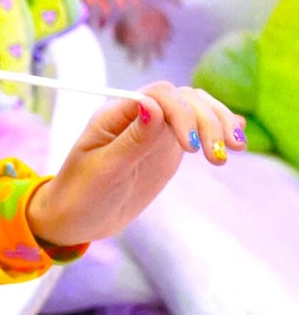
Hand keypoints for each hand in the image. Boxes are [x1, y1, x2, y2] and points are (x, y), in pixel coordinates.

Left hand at [26, 81, 245, 249]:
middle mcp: (138, 116)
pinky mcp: (166, 148)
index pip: (159, 95)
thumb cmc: (80, 195)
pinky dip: (217, 131)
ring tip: (237, 148)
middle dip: (207, 121)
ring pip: (195, 110)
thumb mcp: (103, 171)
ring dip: (219, 124)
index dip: (182, 114)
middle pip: (184, 99)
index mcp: (116, 115)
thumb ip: (131, 140)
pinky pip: (195, 130)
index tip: (191, 148)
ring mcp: (155, 130)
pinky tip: (237, 138)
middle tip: (220, 157)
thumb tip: (155, 107)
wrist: (76, 218)